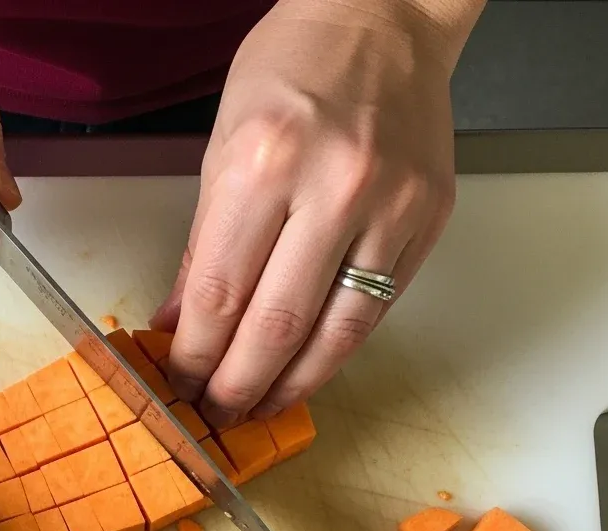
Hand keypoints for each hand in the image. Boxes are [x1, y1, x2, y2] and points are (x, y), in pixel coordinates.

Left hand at [154, 0, 482, 424]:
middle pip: (276, 326)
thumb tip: (181, 321)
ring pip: (335, 334)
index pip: (219, 293)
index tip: (180, 384)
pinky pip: (375, 310)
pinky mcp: (426, 222)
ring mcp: (390, 208)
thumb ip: (202, 245)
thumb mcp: (222, 147)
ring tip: (260, 409)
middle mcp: (333, 188)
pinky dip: (335, 352)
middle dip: (238, 386)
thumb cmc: (293, 69)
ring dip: (291, 386)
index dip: (194, 355)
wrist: (386, 19)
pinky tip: (307, 372)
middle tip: (217, 414)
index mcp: (265, 162)